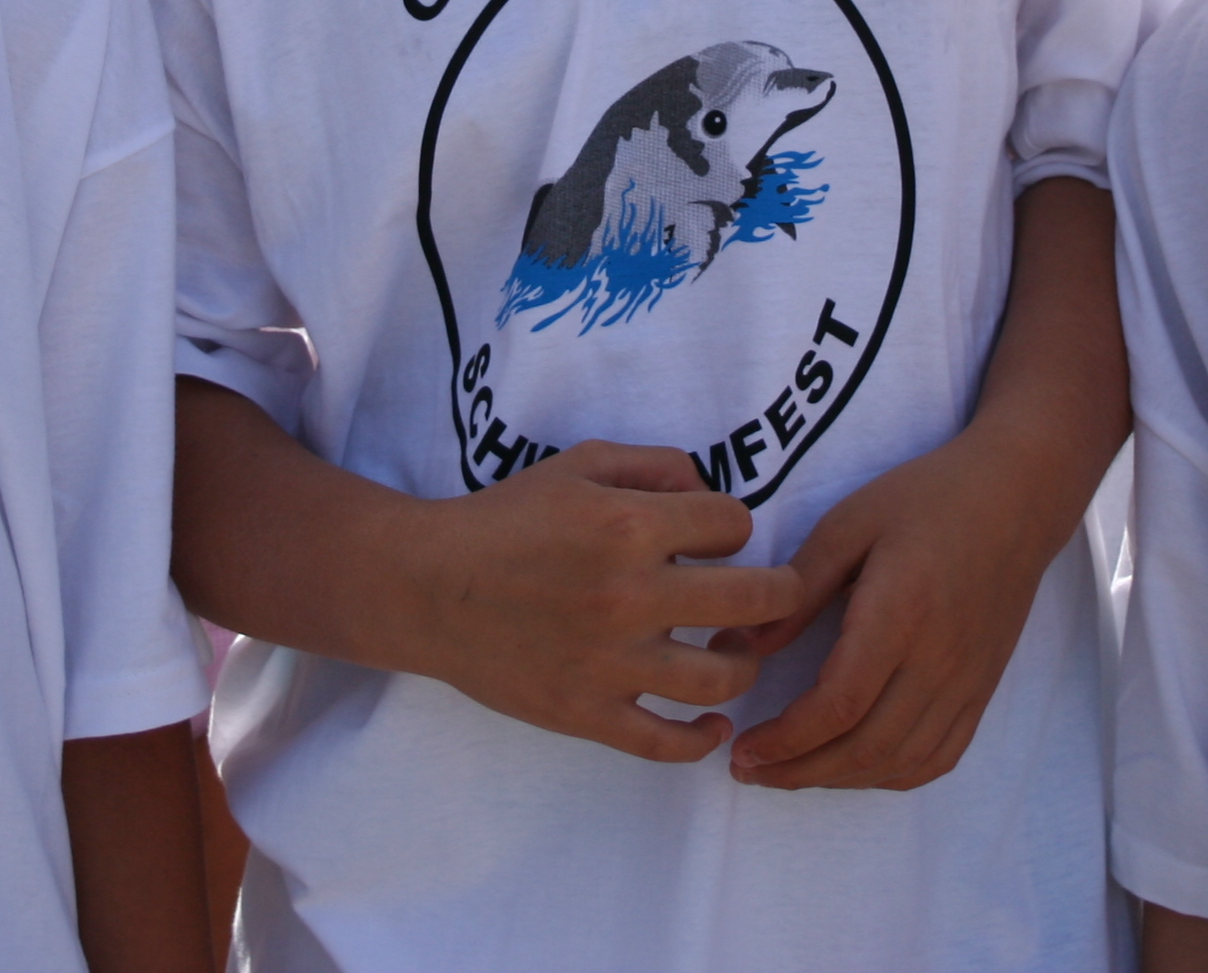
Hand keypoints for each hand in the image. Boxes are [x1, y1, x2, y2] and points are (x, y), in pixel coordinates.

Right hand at [400, 441, 800, 762]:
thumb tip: (710, 493)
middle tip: (777, 595)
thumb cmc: (504, 519)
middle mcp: (630, 595)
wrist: (426, 587)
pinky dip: (702, 738)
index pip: (735, 524)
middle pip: (755, 601)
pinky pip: (666, 744)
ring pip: (723, 679)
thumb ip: (655, 464)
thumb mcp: (579, 464)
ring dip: (745, 664)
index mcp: (629, 526)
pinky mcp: (588, 713)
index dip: (733, 526)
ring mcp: (611, 662)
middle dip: (781, 593)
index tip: (715, 538)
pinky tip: (713, 722)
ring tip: (735, 652)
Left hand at [718, 422, 1075, 790]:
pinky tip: (854, 766)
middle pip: (866, 747)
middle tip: (748, 769)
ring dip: (839, 781)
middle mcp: (938, 661)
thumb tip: (743, 646)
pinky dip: (890, 775)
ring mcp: (967, 683)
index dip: (786, 741)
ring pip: (901, 762)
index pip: (839, 705)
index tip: (744, 747)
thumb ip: (798, 587)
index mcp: (900, 615)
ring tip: (790, 772)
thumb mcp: (849, 523)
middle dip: (799, 772)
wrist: (1017, 498)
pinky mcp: (982, 689)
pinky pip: (939, 756)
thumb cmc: (927, 499)